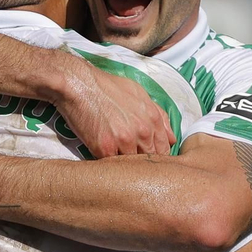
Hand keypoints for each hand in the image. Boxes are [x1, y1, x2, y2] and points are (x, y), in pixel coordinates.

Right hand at [55, 55, 175, 157]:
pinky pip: (113, 165)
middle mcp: (142, 131)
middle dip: (143, 164)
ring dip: (126, 167)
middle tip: (134, 166)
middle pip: (150, 160)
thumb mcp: (139, 94)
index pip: (164, 150)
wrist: (79, 84)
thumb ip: (159, 116)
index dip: (157, 157)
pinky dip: (110, 166)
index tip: (148, 159)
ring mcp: (124, 141)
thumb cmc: (107, 87)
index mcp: (153, 118)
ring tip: (119, 166)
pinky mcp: (105, 148)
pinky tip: (106, 164)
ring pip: (132, 165)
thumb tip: (172, 138)